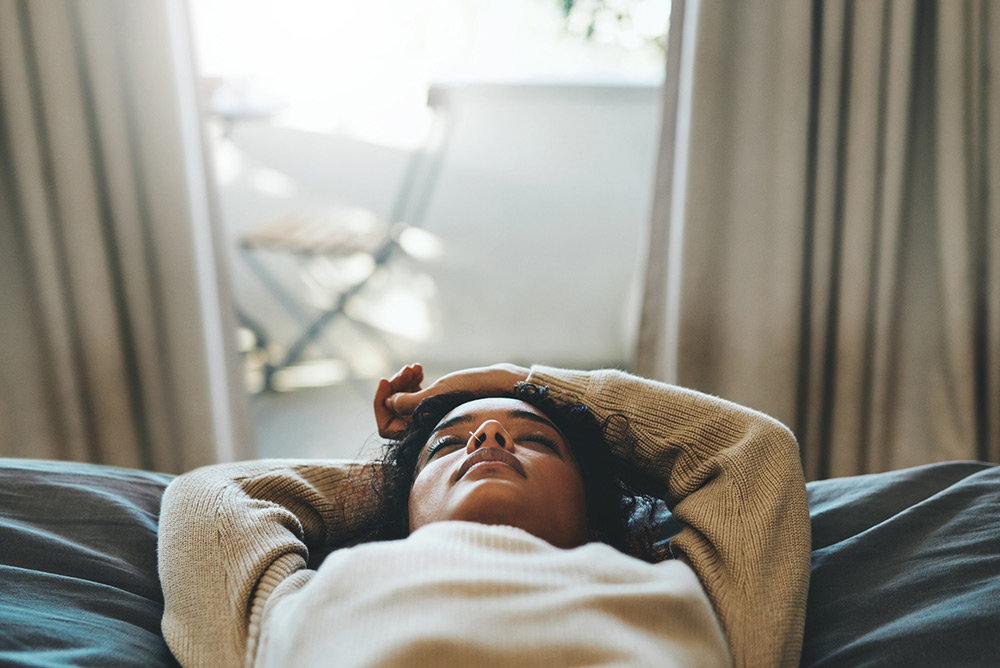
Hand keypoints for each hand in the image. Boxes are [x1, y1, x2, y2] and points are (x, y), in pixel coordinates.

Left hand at [374, 363, 529, 437]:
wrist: (503, 387)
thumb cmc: (476, 392)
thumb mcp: (441, 394)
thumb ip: (412, 402)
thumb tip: (389, 404)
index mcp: (423, 433)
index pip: (387, 427)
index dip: (381, 404)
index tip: (385, 380)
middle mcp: (425, 429)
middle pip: (393, 412)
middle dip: (395, 388)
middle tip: (408, 369)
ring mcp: (430, 418)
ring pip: (403, 403)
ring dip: (404, 383)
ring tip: (415, 368)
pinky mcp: (438, 406)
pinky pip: (414, 398)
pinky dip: (413, 383)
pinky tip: (419, 370)